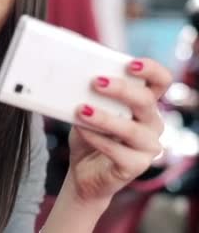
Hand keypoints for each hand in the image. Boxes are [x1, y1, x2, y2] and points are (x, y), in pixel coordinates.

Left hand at [67, 58, 171, 203]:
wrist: (83, 171)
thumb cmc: (89, 134)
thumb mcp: (88, 109)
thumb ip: (89, 94)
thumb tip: (73, 75)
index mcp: (145, 104)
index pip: (161, 81)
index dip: (151, 70)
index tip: (131, 64)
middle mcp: (152, 123)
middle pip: (146, 101)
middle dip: (121, 89)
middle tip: (95, 82)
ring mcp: (148, 146)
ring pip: (132, 129)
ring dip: (105, 118)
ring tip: (81, 109)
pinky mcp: (136, 166)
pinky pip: (119, 152)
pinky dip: (97, 139)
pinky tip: (81, 130)